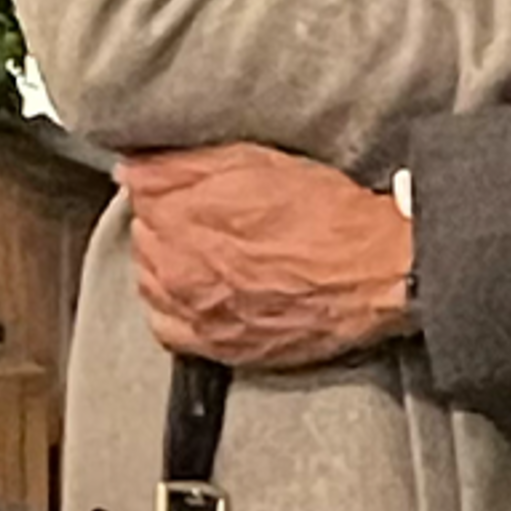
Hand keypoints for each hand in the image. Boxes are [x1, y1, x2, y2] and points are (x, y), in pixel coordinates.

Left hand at [121, 143, 412, 367]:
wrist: (378, 274)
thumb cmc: (327, 217)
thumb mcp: (256, 164)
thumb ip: (182, 166)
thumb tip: (131, 172)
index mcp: (183, 221)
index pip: (141, 194)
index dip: (169, 182)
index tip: (189, 180)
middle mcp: (182, 274)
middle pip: (143, 238)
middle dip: (166, 220)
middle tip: (205, 210)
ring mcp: (200, 314)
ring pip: (150, 282)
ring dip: (166, 262)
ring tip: (205, 248)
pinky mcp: (223, 347)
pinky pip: (168, 328)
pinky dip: (172, 307)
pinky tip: (195, 292)